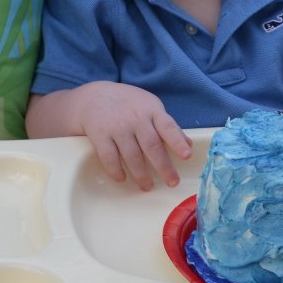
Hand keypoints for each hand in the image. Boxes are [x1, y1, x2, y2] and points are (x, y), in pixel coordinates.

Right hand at [70, 82, 192, 189]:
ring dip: (141, 174)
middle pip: (152, 146)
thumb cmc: (128, 104)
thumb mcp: (151, 107)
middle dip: (163, 167)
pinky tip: (122, 178)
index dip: (177, 142)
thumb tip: (189, 145)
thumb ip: (168, 126)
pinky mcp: (100, 135)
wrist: (94, 96)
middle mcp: (135, 118)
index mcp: (151, 110)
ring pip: (132, 156)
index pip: (167, 127)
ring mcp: (117, 127)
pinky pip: (109, 158)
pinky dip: (116, 171)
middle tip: (172, 182)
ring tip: (147, 186)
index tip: (186, 156)